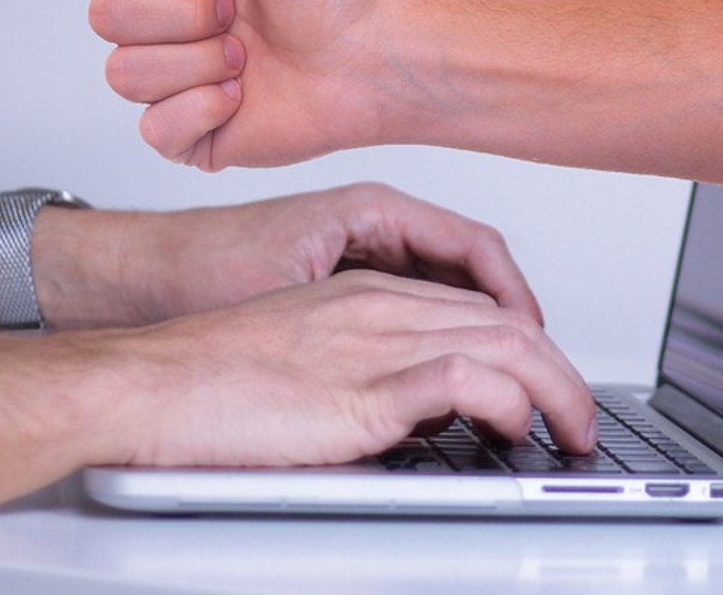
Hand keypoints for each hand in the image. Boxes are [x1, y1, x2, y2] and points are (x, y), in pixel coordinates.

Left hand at [37, 182, 546, 329]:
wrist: (126, 278)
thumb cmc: (192, 268)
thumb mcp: (292, 292)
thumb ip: (363, 317)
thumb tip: (432, 349)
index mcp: (370, 209)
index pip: (473, 244)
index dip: (514, 293)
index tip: (535, 335)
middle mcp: (370, 224)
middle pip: (467, 266)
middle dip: (507, 314)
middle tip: (534, 363)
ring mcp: (356, 251)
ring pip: (441, 288)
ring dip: (474, 326)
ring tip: (501, 372)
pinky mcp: (338, 281)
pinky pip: (410, 304)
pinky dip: (436, 335)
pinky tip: (442, 372)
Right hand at [88, 0, 395, 168]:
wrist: (370, 59)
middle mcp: (162, 19)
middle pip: (106, 15)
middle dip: (189, 13)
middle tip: (243, 13)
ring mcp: (169, 79)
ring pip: (125, 73)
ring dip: (201, 62)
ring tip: (249, 56)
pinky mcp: (186, 133)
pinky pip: (153, 128)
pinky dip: (205, 110)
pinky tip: (243, 96)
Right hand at [110, 271, 596, 466]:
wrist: (142, 382)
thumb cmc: (201, 379)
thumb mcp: (302, 361)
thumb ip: (364, 373)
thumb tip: (415, 416)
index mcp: (364, 292)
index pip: (476, 305)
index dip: (526, 343)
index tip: (549, 381)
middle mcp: (379, 306)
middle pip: (506, 320)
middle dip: (561, 369)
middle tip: (580, 416)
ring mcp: (373, 341)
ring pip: (505, 343)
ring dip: (556, 390)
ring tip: (572, 431)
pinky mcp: (360, 388)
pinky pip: (464, 381)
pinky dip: (509, 401)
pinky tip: (518, 426)